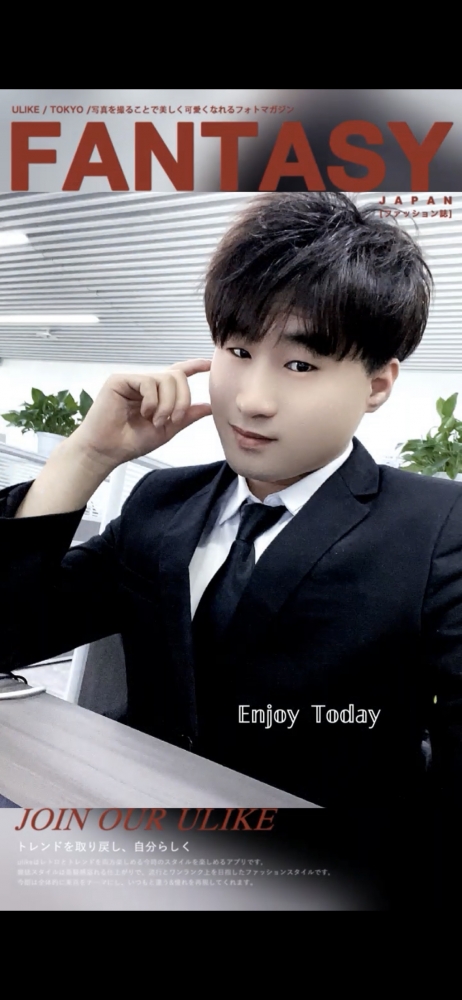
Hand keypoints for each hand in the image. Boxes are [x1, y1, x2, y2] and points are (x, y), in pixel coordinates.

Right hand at [70, 358, 212, 467]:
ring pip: (166, 378)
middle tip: (173, 420)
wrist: (107, 451)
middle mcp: (146, 384)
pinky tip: (144, 413)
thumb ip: (186, 416)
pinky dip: (152, 401)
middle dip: (182, 399)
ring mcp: (133, 381)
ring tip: (157, 421)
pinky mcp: (120, 380)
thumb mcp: (167, 430)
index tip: (209, 365)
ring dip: (168, 404)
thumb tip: (208, 407)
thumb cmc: (130, 441)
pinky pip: (148, 382)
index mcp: (157, 394)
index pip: (177, 373)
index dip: (194, 366)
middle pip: (177, 376)